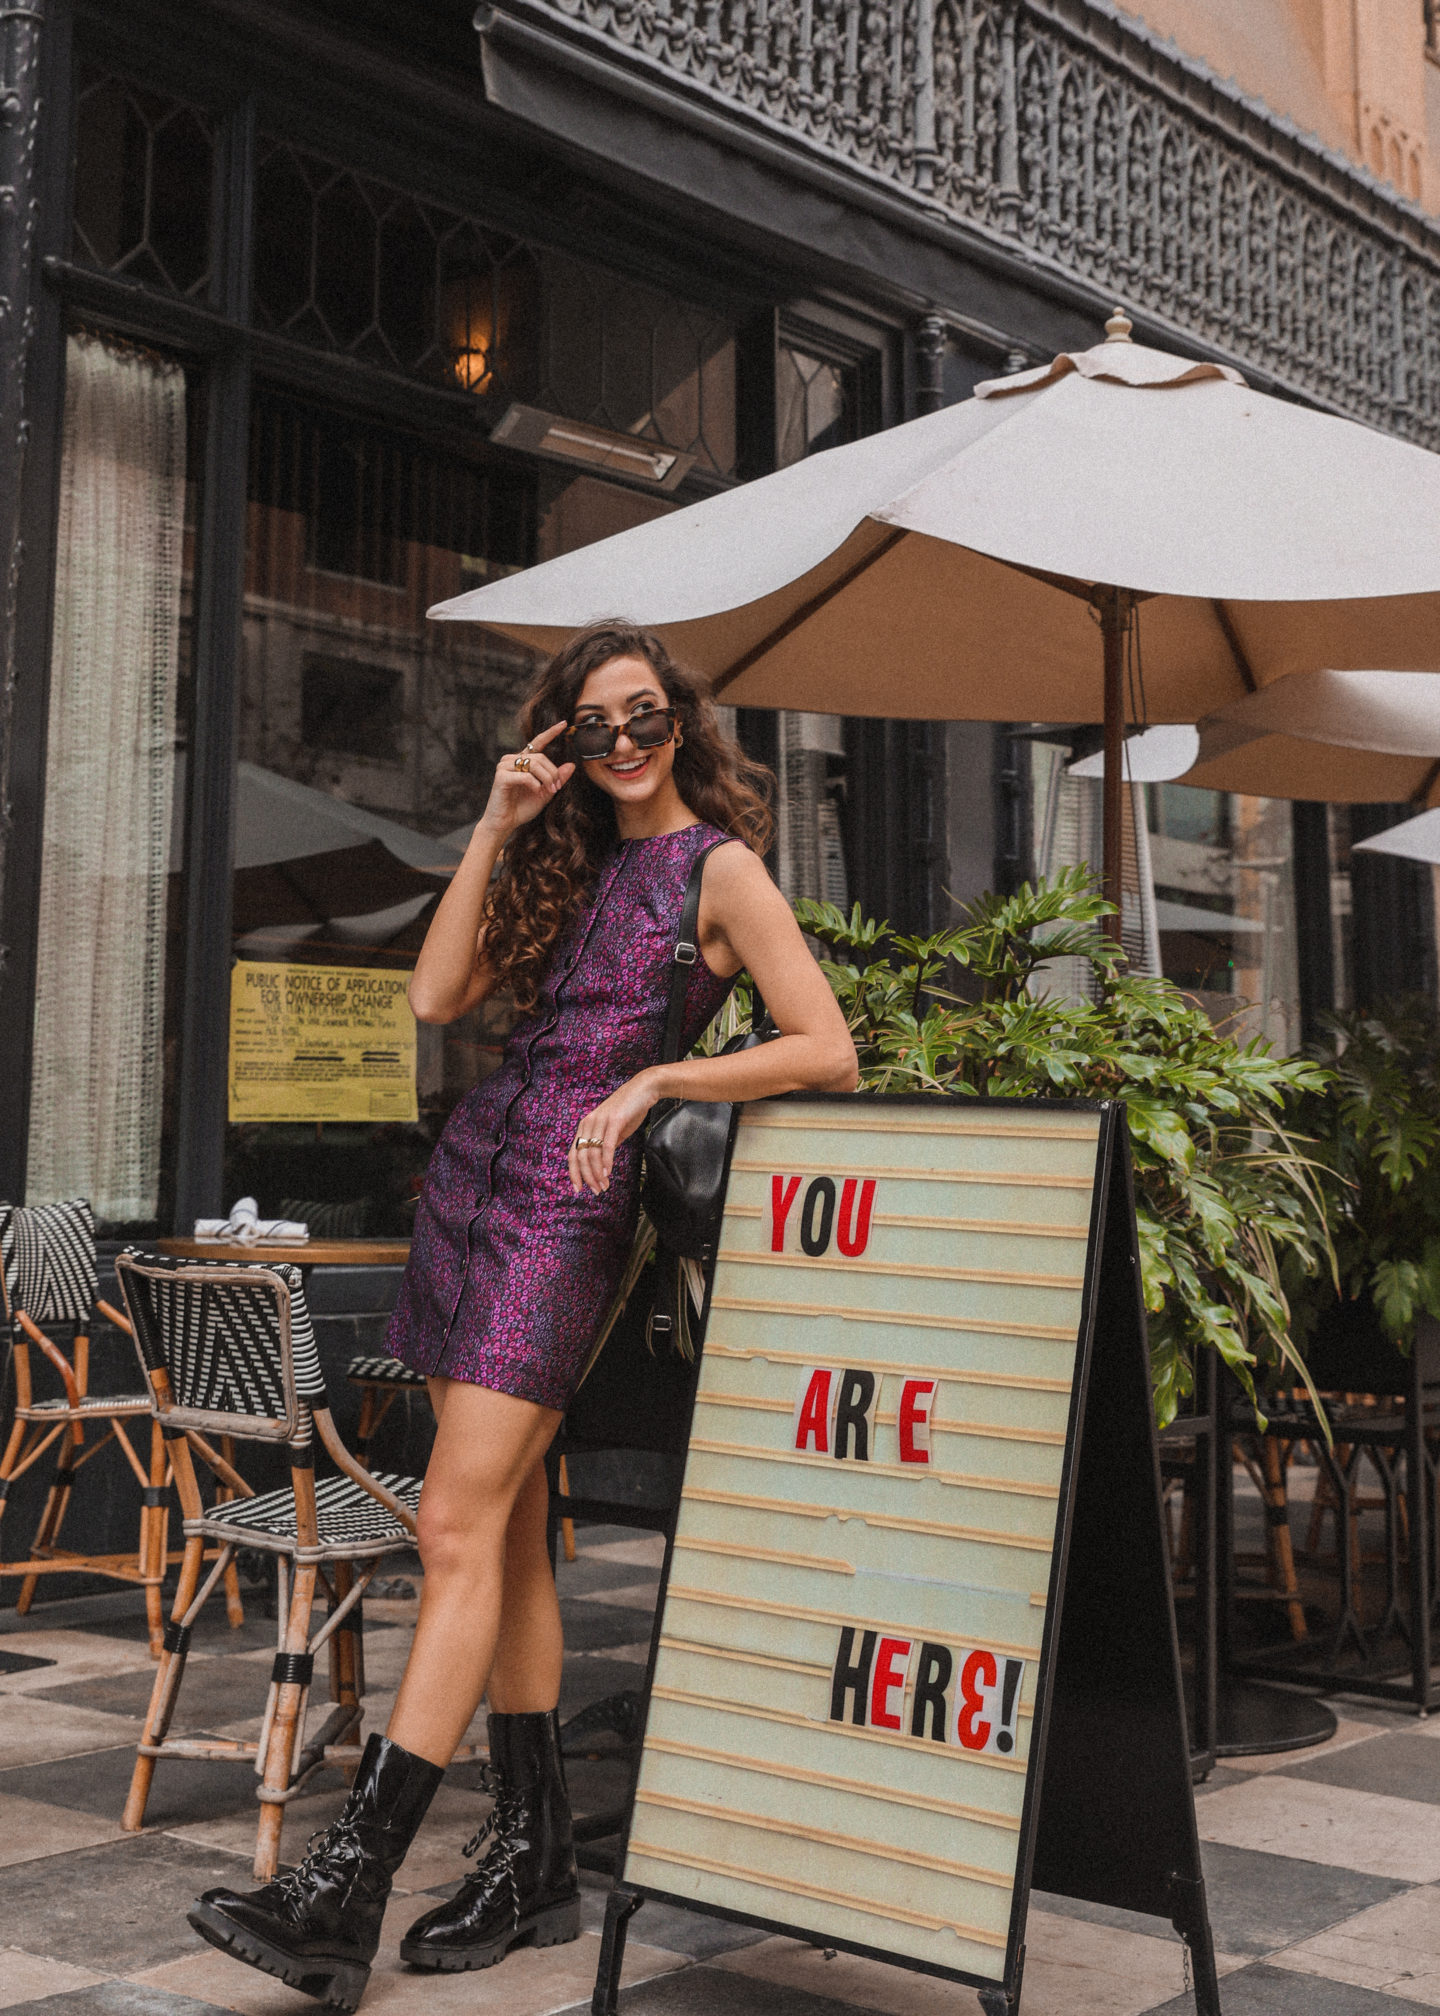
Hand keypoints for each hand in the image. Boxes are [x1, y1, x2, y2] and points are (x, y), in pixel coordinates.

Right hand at [478, 720, 573, 838]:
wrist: (504, 823)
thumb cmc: (522, 808)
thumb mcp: (545, 792)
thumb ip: (557, 779)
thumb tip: (572, 765)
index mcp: (522, 761)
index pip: (537, 742)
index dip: (550, 732)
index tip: (564, 724)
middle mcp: (512, 760)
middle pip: (540, 757)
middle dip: (553, 773)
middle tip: (556, 788)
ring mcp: (504, 766)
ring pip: (534, 764)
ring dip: (546, 778)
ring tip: (548, 791)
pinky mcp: (501, 776)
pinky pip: (525, 775)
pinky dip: (534, 784)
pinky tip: (535, 791)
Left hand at [569, 1072, 661, 1195]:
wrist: (643, 1090)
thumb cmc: (629, 1111)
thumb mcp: (613, 1131)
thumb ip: (605, 1145)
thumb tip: (602, 1166)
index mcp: (585, 1126)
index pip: (573, 1153)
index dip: (573, 1173)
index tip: (578, 1189)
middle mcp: (588, 1123)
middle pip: (581, 1156)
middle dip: (587, 1177)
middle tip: (596, 1191)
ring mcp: (600, 1121)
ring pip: (593, 1153)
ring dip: (597, 1173)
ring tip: (604, 1186)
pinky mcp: (614, 1120)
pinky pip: (607, 1145)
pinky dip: (606, 1161)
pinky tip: (608, 1173)